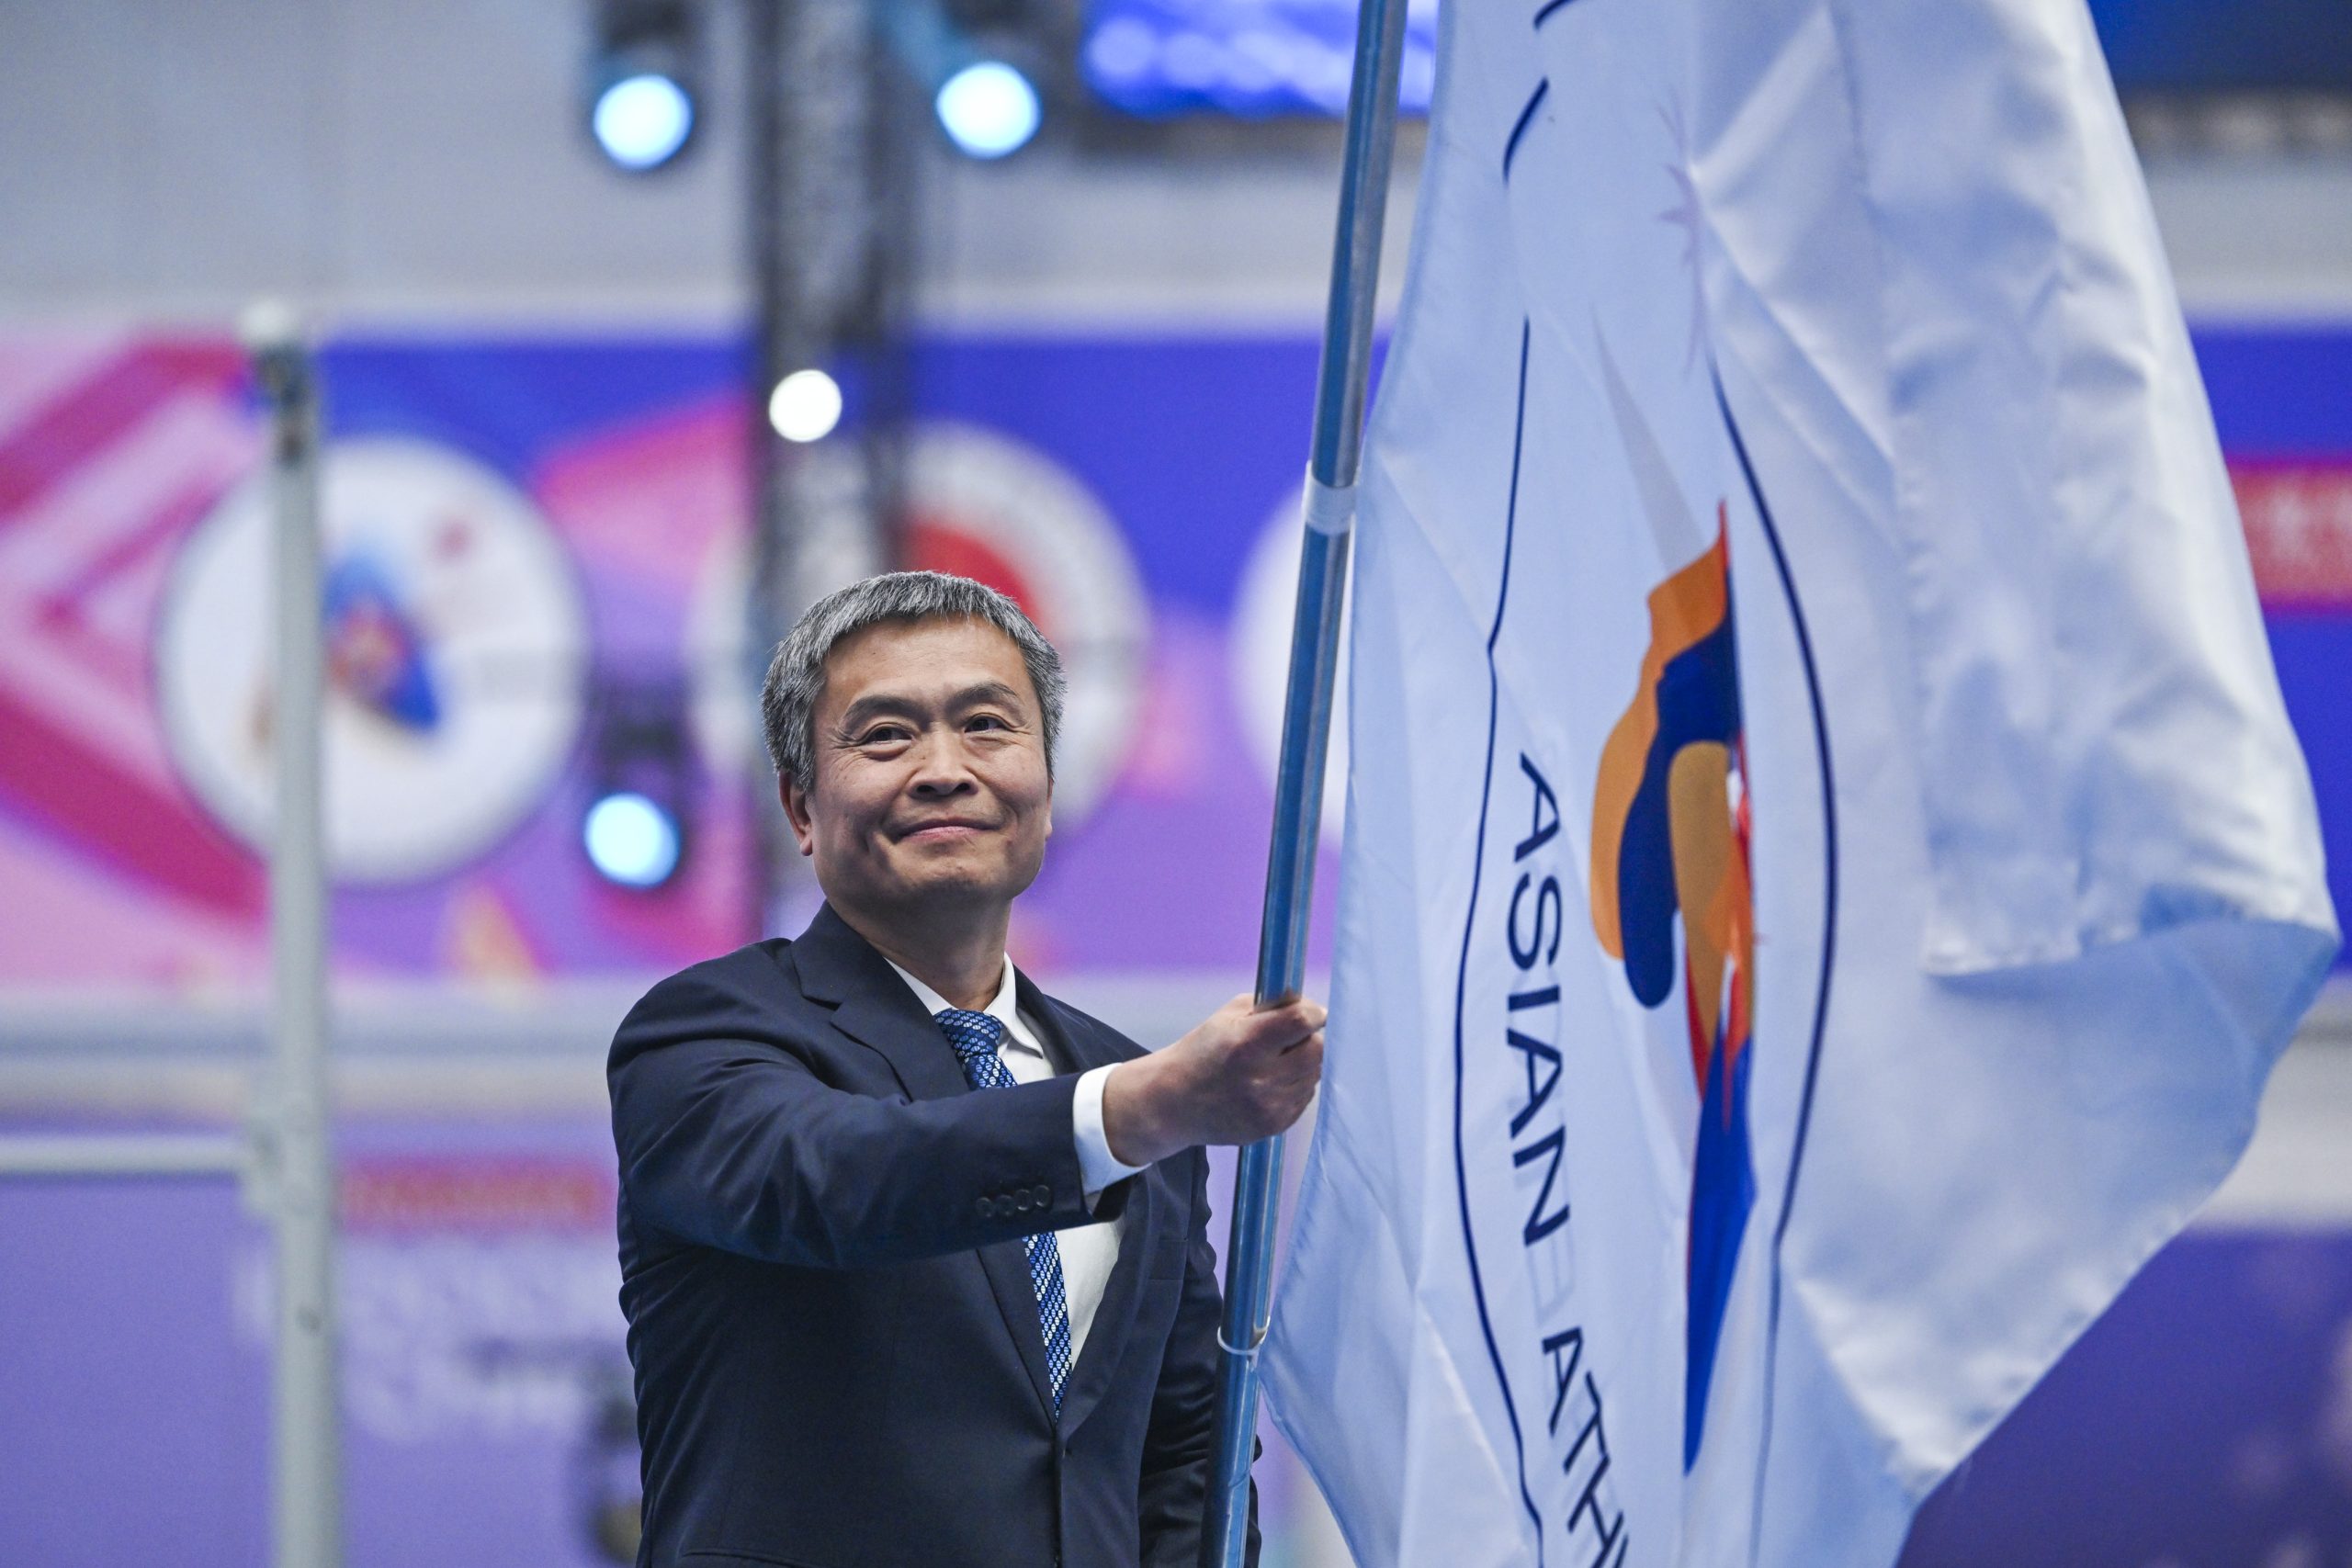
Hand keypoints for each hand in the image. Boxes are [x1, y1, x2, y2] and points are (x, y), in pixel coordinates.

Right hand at [1100, 993, 1325, 1166]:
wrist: (1175, 1103)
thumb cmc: (1203, 1052)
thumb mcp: (1227, 1017)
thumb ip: (1270, 1006)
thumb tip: (1310, 1005)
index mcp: (1246, 1043)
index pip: (1301, 1022)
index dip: (1313, 1013)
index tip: (1311, 1013)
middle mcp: (1260, 1078)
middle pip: (1317, 1049)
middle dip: (1307, 1039)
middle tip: (1288, 1039)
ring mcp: (1270, 1106)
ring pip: (1314, 1074)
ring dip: (1302, 1063)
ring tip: (1273, 1063)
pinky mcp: (1275, 1125)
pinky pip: (1305, 1096)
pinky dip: (1295, 1085)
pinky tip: (1269, 1083)